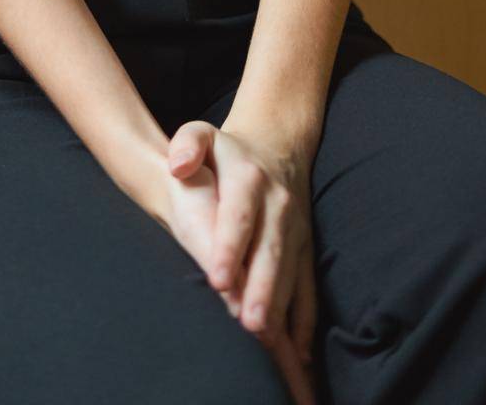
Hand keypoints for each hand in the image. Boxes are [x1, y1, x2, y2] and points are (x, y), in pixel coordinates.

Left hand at [167, 119, 319, 400]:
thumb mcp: (202, 134)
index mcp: (249, 179)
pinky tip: (299, 349)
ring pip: (291, 274)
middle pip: (270, 252)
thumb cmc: (227, 151)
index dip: (229, 248)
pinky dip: (305, 317)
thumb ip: (187, 145)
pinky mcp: (306, 247)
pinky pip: (309, 285)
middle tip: (250, 325)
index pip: (238, 216)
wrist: (277, 145)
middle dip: (261, 291)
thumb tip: (177, 166)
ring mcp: (296, 228)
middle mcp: (278, 205)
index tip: (218, 280)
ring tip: (268, 342)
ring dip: (281, 309)